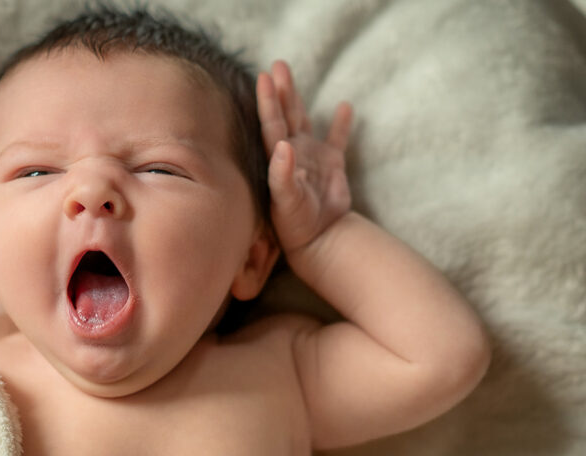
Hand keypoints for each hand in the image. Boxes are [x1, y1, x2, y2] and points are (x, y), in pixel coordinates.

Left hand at [257, 61, 352, 251]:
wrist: (319, 239)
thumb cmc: (296, 223)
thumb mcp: (287, 201)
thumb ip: (282, 175)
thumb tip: (283, 146)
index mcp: (279, 159)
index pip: (271, 124)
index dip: (267, 101)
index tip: (263, 77)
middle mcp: (293, 153)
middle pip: (285, 115)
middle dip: (281, 91)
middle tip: (278, 65)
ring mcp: (312, 157)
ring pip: (304, 120)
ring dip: (298, 99)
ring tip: (289, 74)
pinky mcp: (332, 165)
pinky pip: (337, 139)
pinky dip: (341, 124)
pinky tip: (345, 107)